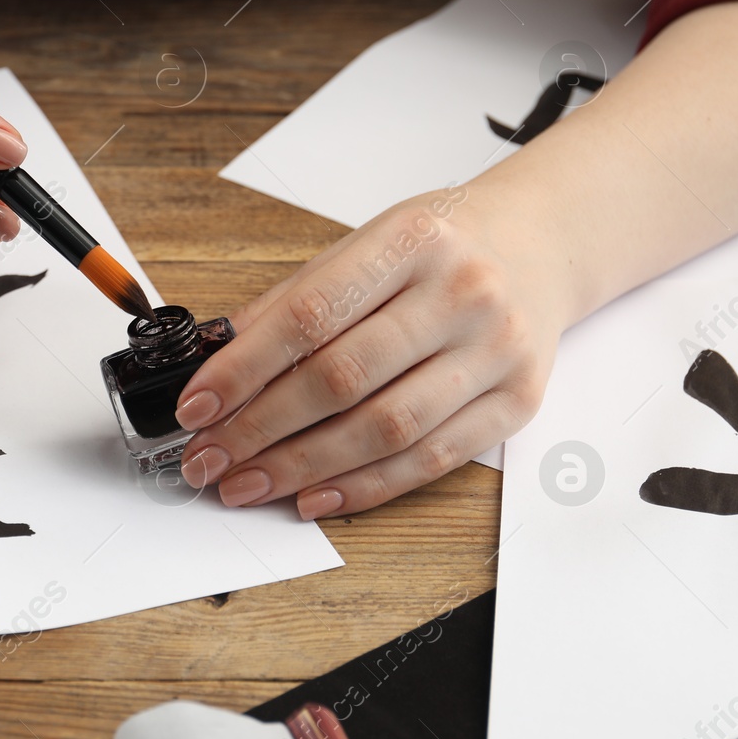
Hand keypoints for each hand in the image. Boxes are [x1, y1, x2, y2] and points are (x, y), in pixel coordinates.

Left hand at [172, 184, 569, 518]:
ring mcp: (497, 351)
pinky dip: (364, 487)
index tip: (195, 407)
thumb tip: (217, 364)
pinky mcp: (518, 402)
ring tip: (247, 484)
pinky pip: (430, 459)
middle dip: (260, 429)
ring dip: (303, 469)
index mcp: (411, 241)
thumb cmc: (439, 248)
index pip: (309, 315)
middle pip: (342, 379)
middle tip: (208, 458)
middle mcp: (462, 294)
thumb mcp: (364, 246)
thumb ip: (293, 302)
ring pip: (385, 429)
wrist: (541, 244)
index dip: (243, 369)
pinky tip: (313, 497)